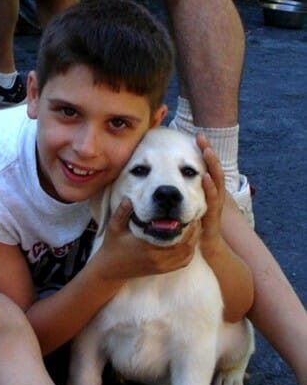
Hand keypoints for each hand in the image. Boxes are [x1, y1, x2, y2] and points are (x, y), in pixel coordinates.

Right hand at [92, 197, 199, 281]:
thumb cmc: (113, 246)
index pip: (174, 236)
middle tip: (196, 216)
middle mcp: (158, 258)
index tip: (188, 212)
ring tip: (196, 225)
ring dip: (194, 240)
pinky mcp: (163, 270)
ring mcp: (162, 266)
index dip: (185, 225)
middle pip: (185, 245)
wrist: (111, 269)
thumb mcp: (114, 228)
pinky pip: (183, 262)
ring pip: (187, 254)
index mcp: (148, 247)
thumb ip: (122, 212)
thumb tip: (129, 198)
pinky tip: (191, 240)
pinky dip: (190, 251)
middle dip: (193, 230)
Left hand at [195, 132, 224, 260]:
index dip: (202, 151)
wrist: (207, 249)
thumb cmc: (196, 227)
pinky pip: (212, 200)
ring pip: (216, 181)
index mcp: (207, 190)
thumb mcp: (189, 206)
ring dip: (211, 165)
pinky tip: (205, 177)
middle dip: (208, 152)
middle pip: (213, 168)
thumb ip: (184, 192)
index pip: (205, 166)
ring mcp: (214, 205)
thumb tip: (169, 180)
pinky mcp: (213, 216)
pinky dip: (210, 188)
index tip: (196, 135)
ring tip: (206, 150)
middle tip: (201, 136)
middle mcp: (213, 195)